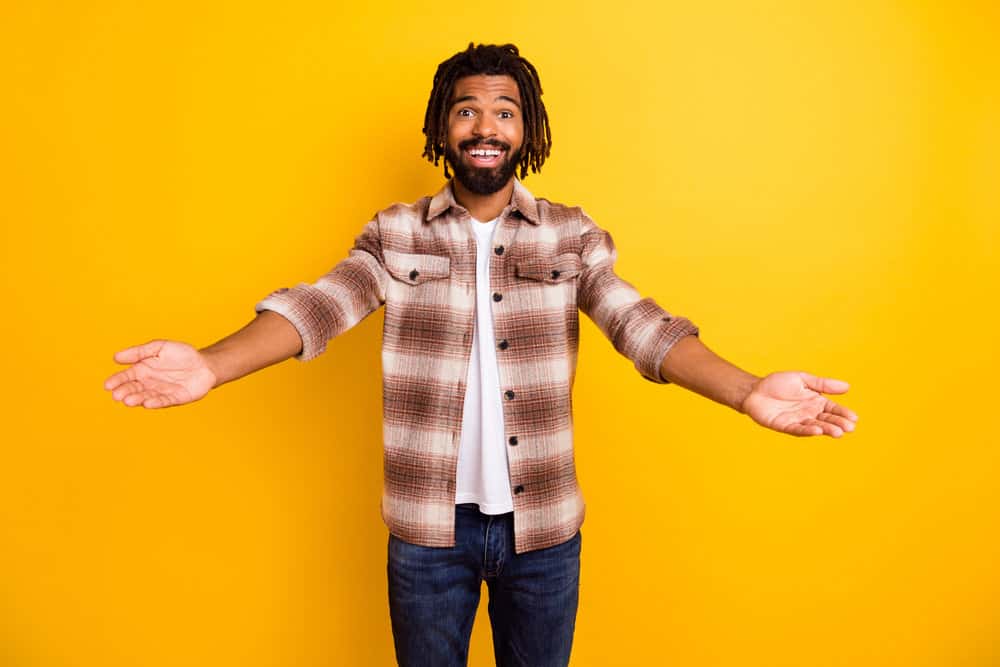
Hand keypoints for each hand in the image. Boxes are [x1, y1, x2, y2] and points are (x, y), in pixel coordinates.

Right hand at [103, 340, 216, 408]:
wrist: (205, 364)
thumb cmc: (181, 355)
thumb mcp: (159, 347)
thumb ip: (139, 352)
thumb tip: (116, 357)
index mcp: (143, 370)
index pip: (127, 376)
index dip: (117, 381)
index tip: (107, 385)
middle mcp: (150, 383)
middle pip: (134, 389)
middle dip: (125, 392)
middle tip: (117, 395)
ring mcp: (162, 392)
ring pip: (147, 397)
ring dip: (138, 399)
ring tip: (129, 401)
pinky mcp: (176, 398)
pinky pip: (165, 401)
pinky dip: (156, 403)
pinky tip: (148, 403)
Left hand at [741, 371, 857, 437]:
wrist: (755, 390)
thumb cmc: (778, 384)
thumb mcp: (803, 379)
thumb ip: (823, 384)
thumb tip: (847, 386)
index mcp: (816, 401)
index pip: (833, 408)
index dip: (843, 413)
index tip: (854, 418)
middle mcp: (809, 413)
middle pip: (827, 419)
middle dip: (838, 423)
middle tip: (850, 428)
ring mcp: (797, 420)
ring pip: (815, 426)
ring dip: (827, 429)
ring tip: (838, 432)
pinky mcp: (784, 426)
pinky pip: (798, 429)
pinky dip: (808, 430)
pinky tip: (817, 430)